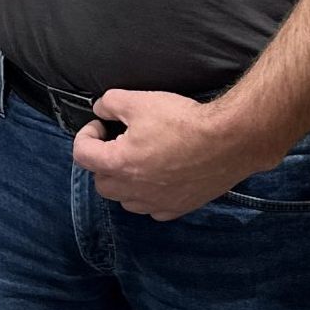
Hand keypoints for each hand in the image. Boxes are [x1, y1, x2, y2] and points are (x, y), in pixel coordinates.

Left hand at [71, 89, 273, 220]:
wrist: (227, 141)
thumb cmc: (182, 121)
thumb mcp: (139, 101)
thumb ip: (109, 104)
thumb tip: (100, 110)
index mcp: (119, 164)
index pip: (81, 155)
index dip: (86, 135)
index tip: (101, 124)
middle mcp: (134, 190)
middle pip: (101, 182)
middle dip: (102, 161)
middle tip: (117, 142)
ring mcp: (156, 203)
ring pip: (125, 199)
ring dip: (124, 181)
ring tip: (138, 159)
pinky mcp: (178, 208)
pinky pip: (152, 209)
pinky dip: (149, 195)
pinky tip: (160, 176)